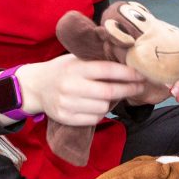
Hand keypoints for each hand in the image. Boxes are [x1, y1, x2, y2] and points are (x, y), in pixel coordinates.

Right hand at [16, 54, 145, 125]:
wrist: (36, 86)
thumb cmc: (62, 70)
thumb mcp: (76, 59)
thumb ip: (97, 61)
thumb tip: (128, 62)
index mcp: (76, 68)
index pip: (107, 70)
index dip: (127, 74)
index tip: (141, 75)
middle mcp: (71, 86)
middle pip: (108, 92)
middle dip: (128, 89)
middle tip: (140, 87)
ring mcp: (67, 104)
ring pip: (103, 107)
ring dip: (112, 102)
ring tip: (113, 95)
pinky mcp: (66, 118)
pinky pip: (94, 119)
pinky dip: (101, 113)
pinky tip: (99, 105)